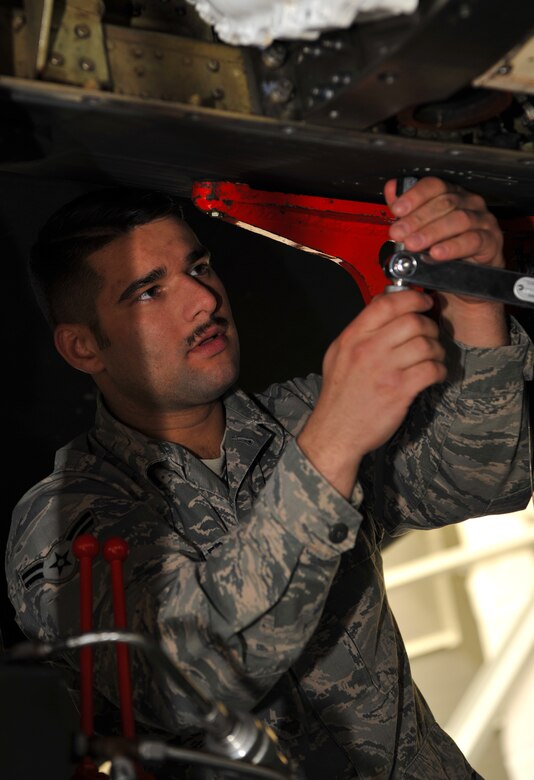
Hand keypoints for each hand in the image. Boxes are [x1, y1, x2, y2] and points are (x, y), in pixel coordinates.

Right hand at [297, 289, 445, 497]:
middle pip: (412, 321)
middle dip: (429, 326)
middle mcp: (368, 350)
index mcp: (352, 338)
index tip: (423, 301)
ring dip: (437, 349)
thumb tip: (386, 304)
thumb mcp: (338, 354)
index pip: (386, 304)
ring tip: (434, 357)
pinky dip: (439, 370)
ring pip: (426, 345)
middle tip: (430, 335)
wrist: (335, 432)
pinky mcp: (399, 391)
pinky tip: (434, 374)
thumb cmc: (340, 394)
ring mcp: (384, 371)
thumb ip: (361, 330)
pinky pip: (431, 370)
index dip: (412, 297)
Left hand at [384, 177, 508, 345]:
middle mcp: (469, 204)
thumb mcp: (420, 230)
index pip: (434, 186)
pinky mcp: (491, 241)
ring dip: (432, 232)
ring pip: (459, 219)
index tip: (397, 209)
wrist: (463, 281)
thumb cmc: (444, 251)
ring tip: (413, 245)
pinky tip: (436, 253)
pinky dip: (453, 247)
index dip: (414, 196)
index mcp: (452, 195)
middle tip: (398, 233)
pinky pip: (473, 241)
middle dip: (417, 219)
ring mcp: (483, 221)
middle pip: (444, 203)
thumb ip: (406, 210)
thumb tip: (391, 189)